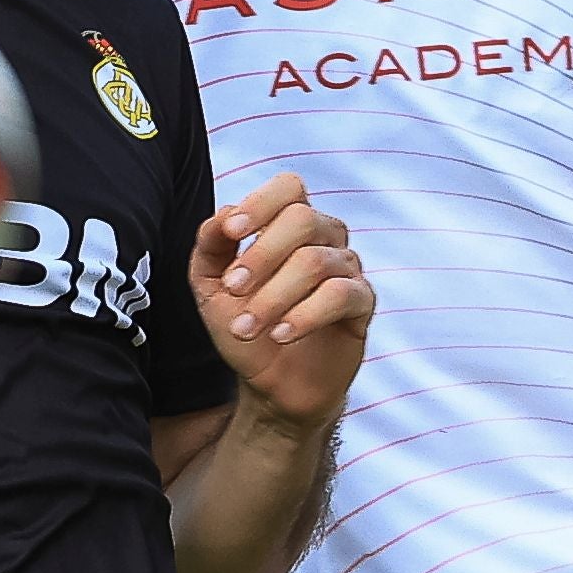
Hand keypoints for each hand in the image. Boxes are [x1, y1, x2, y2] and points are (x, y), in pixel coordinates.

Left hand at [189, 170, 372, 425]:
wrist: (271, 384)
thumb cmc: (244, 325)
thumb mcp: (211, 287)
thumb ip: (211, 246)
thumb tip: (222, 216)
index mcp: (290, 223)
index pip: (289, 188)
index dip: (261, 203)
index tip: (232, 232)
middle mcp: (325, 237)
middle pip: (302, 219)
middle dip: (261, 256)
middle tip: (233, 290)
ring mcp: (347, 268)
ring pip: (315, 262)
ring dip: (272, 298)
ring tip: (246, 329)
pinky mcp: (362, 303)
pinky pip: (340, 295)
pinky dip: (304, 316)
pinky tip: (279, 335)